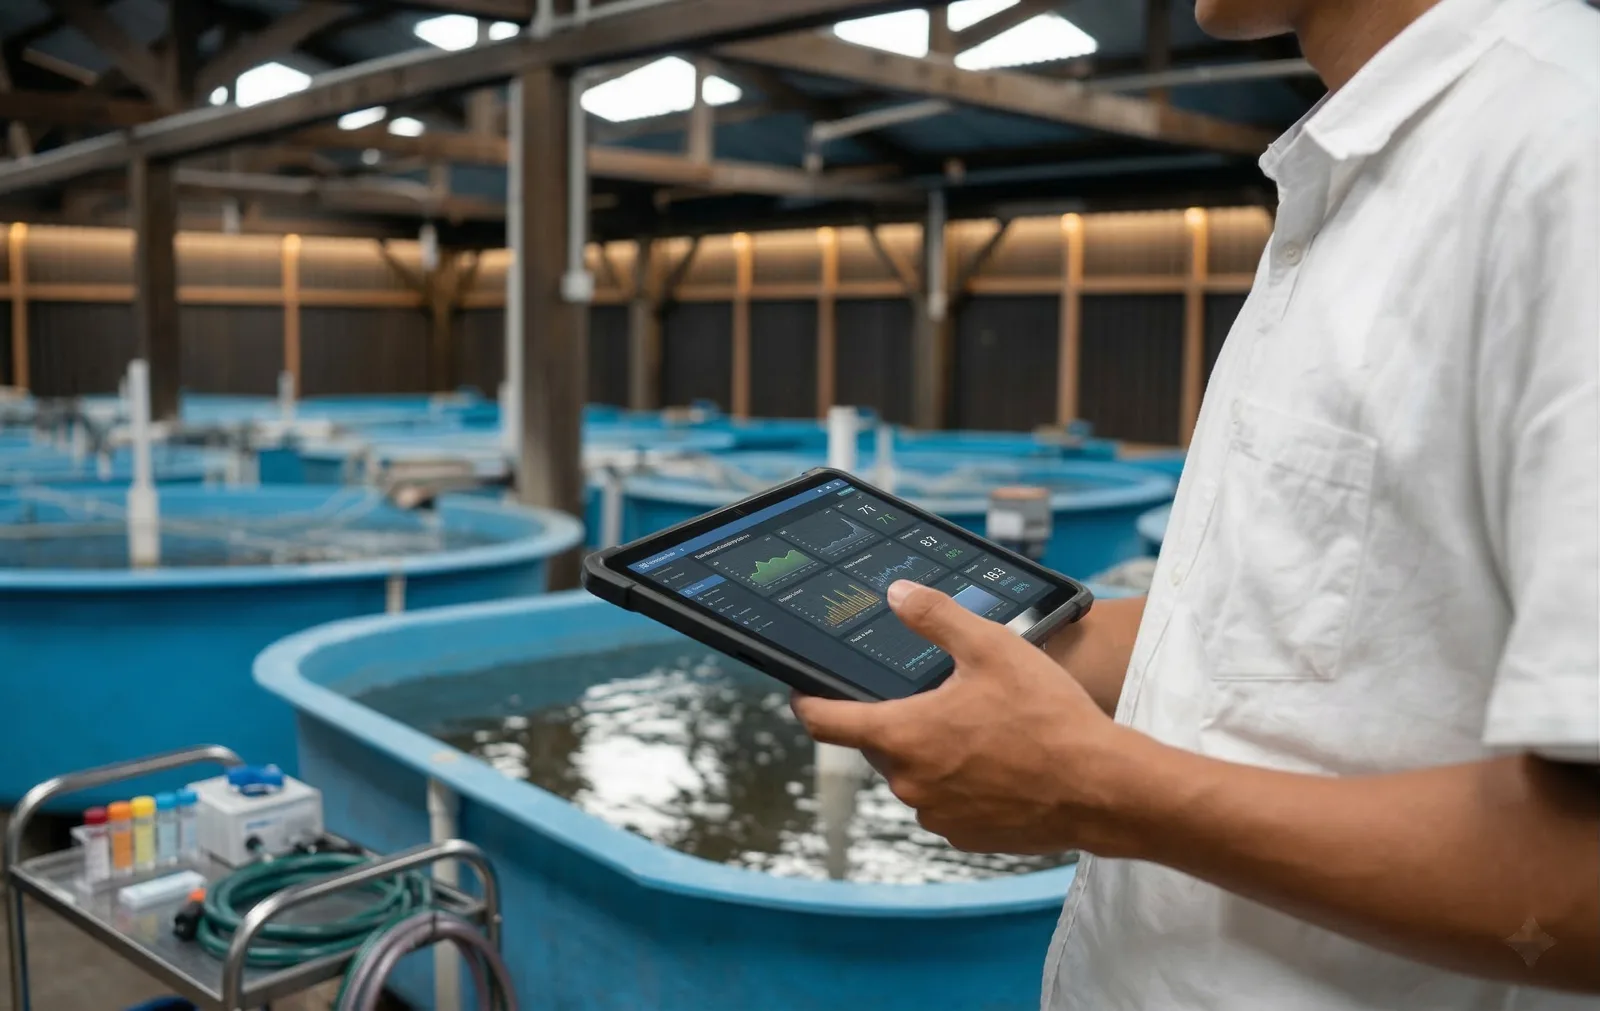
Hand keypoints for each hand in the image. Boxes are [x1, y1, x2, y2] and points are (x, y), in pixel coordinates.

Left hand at [794, 580, 1139, 855]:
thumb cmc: (1048, 718)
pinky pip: (946, 801)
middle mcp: (909, 783)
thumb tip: (898, 594)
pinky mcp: (965, 836)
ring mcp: (936, 815)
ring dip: (934, 751)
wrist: (1101, 788)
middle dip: (900, 719)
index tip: (800, 694)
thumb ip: (936, 618)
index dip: (808, 704)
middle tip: (944, 696)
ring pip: (916, 773)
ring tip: (983, 729)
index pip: (828, 723)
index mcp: (903, 735)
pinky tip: (1000, 762)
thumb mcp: (991, 647)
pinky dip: (961, 781)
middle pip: (880, 744)